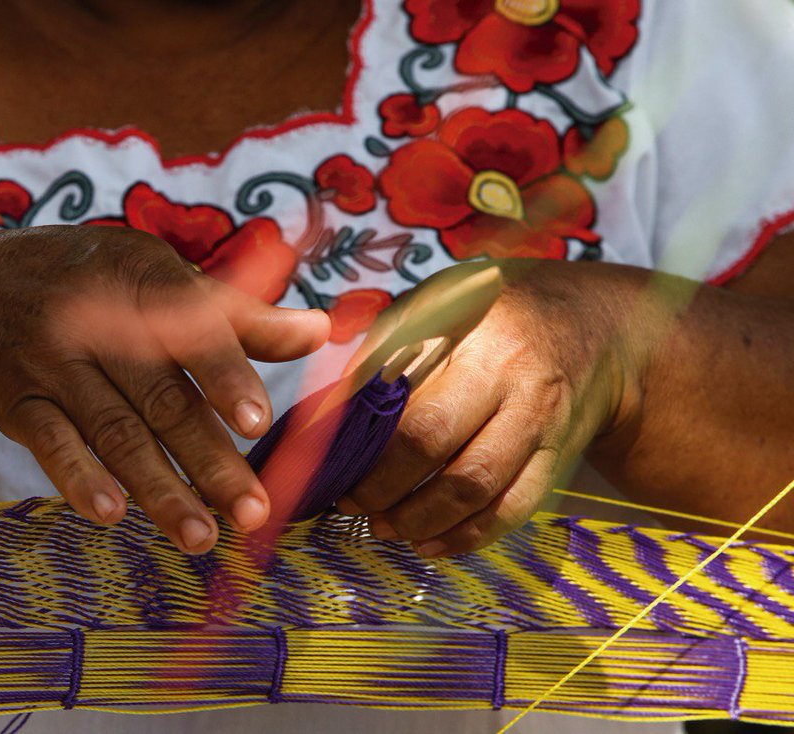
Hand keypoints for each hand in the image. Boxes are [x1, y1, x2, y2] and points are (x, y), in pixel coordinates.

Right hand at [0, 226, 329, 553]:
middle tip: (253, 511)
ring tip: (200, 537)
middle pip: (161, 397)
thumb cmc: (92, 285)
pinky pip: (50, 443)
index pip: (192, 330)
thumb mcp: (158, 278)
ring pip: (113, 431)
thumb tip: (322, 331)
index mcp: (143, 279)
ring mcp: (53, 362)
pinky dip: (80, 478)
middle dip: (209, 458)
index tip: (259, 423)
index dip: (226, 375)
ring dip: (157, 488)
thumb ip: (238, 314)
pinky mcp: (19, 401)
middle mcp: (97, 320)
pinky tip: (111, 515)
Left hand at [336, 259, 639, 556]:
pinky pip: (513, 510)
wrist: (595, 329)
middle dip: (382, 484)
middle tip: (351, 502)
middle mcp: (510, 376)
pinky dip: (467, 537)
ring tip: (383, 527)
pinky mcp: (558, 458)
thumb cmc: (496, 317)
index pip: (401, 389)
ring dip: (420, 518)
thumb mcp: (440, 306)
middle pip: (434, 442)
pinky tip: (429, 543)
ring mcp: (539, 421)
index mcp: (470, 333)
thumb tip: (329, 410)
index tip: (331, 461)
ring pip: (476, 487)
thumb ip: (386, 349)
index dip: (360, 437)